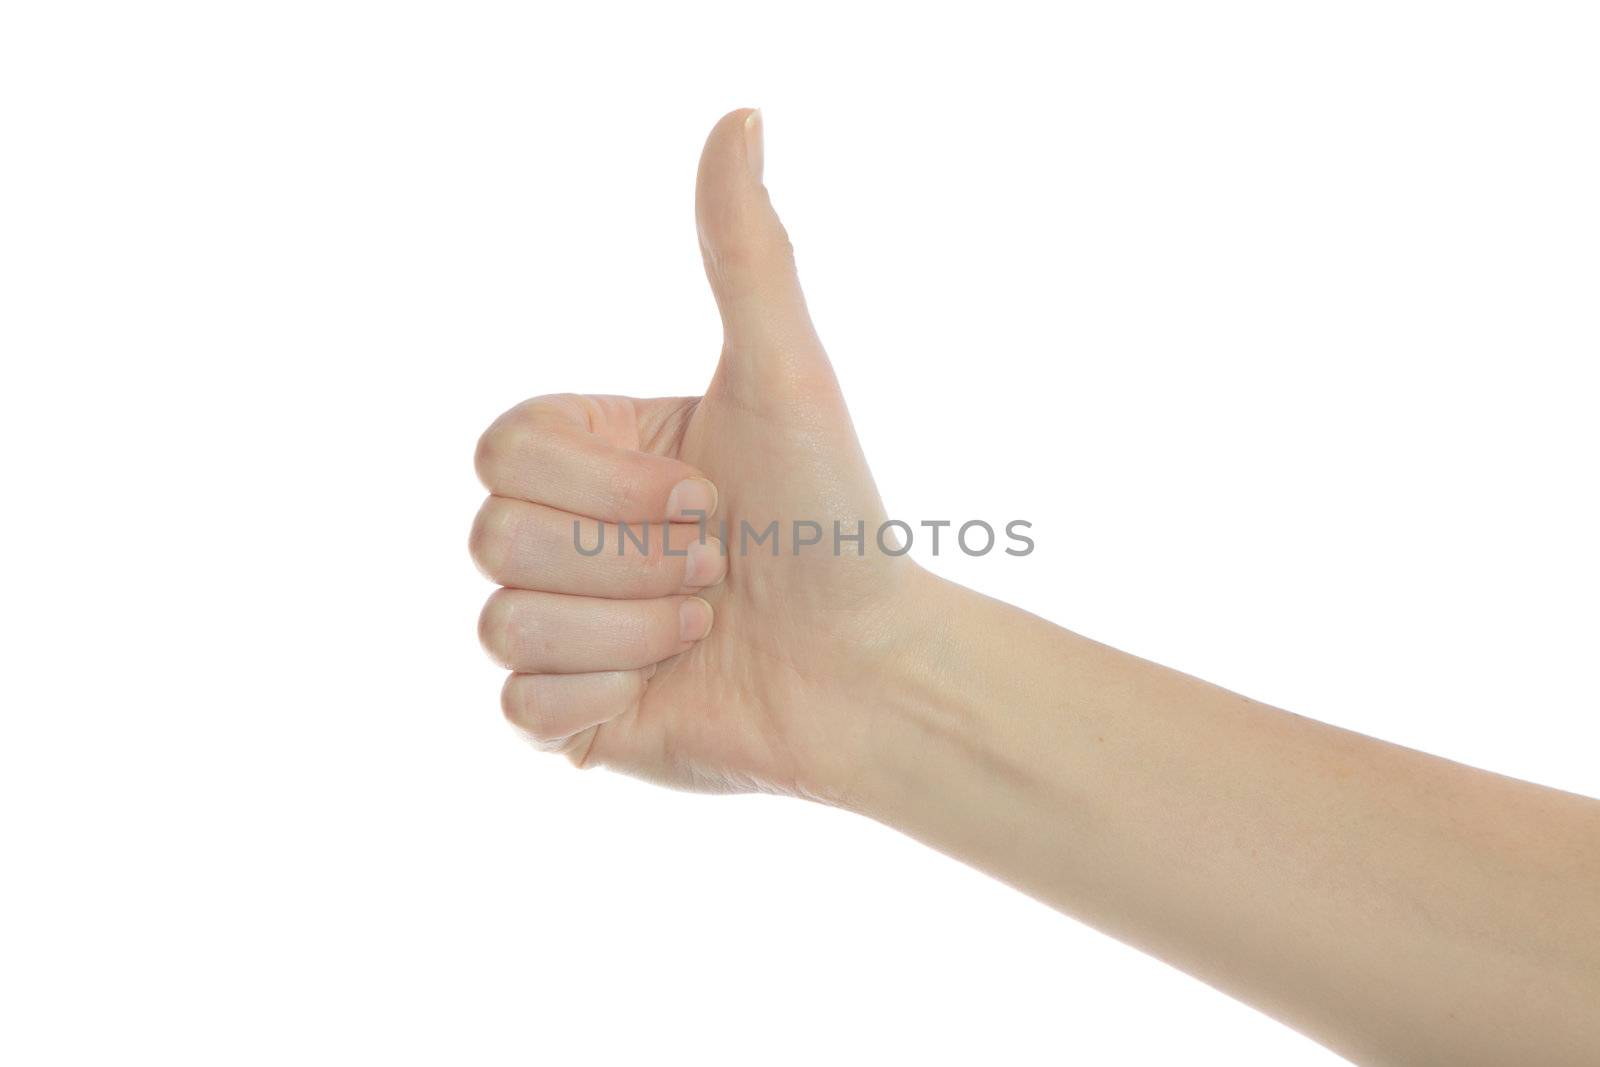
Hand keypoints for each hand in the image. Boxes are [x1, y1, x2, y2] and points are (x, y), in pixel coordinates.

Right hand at [471, 110, 925, 797]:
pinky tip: (671, 686)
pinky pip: (518, 708)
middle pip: (495, 536)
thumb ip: (746, 254)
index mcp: (594, 453)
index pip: (502, 447)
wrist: (871, 671)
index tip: (710, 494)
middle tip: (722, 565)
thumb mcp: (785, 380)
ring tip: (709, 624)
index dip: (605, 483)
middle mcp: (563, 533)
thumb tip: (741, 116)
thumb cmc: (835, 524)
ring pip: (503, 625)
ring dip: (633, 627)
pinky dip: (605, 699)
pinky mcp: (565, 714)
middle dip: (629, 556)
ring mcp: (558, 626)